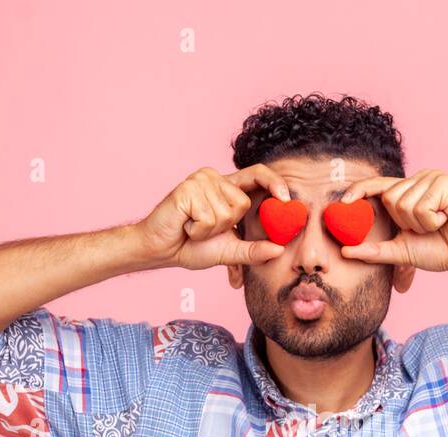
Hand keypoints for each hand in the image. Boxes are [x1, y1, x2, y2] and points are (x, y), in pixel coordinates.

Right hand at [137, 165, 291, 269]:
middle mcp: (215, 178)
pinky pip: (207, 217)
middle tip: (206, 229)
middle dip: (226, 226)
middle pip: (241, 203)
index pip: (258, 174)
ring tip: (193, 227)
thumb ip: (254, 251)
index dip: (274, 182)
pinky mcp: (186, 188)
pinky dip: (198, 230)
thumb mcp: (230, 251)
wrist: (161, 250)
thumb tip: (279, 251)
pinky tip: (185, 225)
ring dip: (209, 230)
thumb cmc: (192, 246)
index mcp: (228, 188)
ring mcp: (200, 180)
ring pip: (225, 213)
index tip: (286, 199)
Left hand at [337, 169, 447, 272]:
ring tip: (438, 224)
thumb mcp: (400, 251)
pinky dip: (432, 221)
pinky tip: (446, 219)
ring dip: (421, 224)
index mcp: (406, 192)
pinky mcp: (444, 182)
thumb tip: (345, 252)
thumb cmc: (439, 249)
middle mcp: (418, 180)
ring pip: (405, 203)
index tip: (343, 202)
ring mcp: (432, 178)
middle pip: (390, 199)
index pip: (377, 185)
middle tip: (427, 228)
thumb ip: (374, 251)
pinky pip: (422, 206)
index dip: (360, 190)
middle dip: (405, 223)